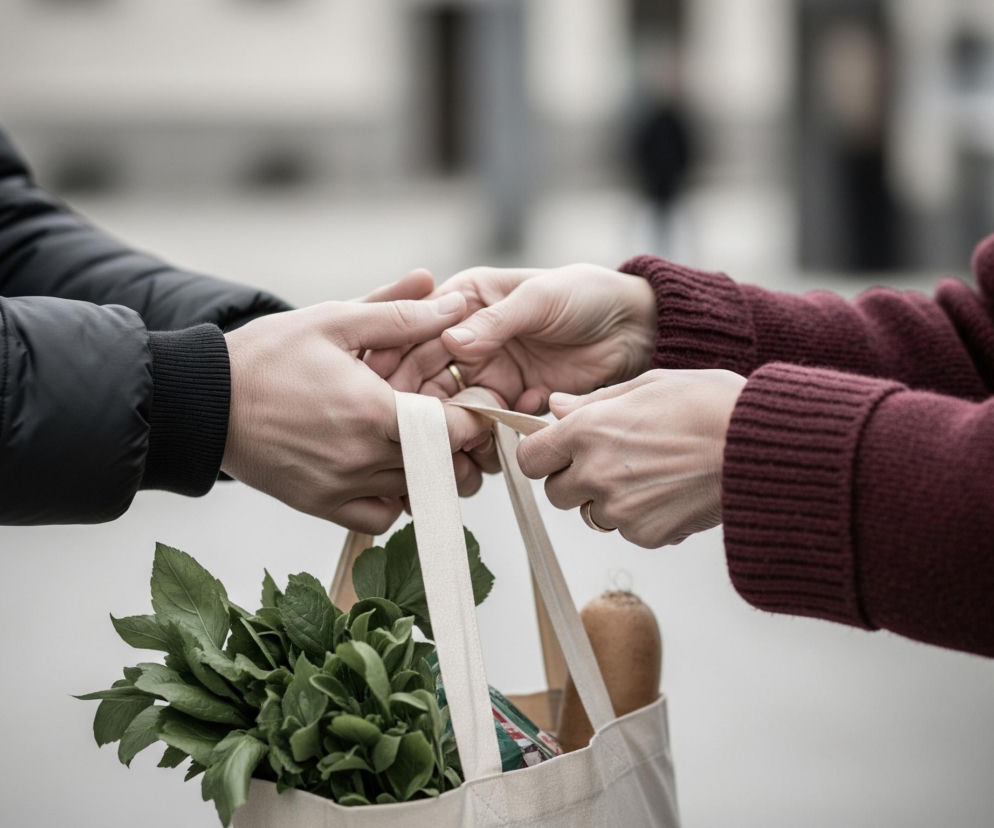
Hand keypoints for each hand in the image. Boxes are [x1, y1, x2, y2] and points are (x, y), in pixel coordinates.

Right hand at [221, 277, 490, 533]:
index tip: (468, 403)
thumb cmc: (268, 356)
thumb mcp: (333, 321)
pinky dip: (392, 497)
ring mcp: (342, 487)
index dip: (472, 419)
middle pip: (439, 464)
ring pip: (413, 490)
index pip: (454, 432)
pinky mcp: (322, 506)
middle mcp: (362, 457)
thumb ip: (398, 312)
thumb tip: (452, 298)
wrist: (204, 402)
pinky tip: (383, 466)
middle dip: (452, 443)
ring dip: (424, 468)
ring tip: (413, 439)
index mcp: (372, 410)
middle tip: (445, 419)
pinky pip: (381, 516)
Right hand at [374, 264, 657, 413]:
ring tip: (468, 443)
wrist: (635, 328)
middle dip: (427, 406)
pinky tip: (505, 439)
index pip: (420, 332)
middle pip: (430, 378)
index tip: (392, 387)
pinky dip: (492, 437)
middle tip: (429, 429)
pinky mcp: (513, 401)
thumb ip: (497, 321)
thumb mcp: (539, 299)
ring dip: (458, 428)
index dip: (402, 359)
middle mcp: (470, 339)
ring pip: (456, 408)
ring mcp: (490, 373)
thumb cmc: (586, 295)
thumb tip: (453, 340)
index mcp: (466, 301)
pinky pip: (490, 426)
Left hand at [516, 369, 746, 547]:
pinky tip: (672, 490)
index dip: (542, 455)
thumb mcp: (648, 384)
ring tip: (651, 472)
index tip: (558, 451)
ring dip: (608, 500)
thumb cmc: (711, 405)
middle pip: (557, 493)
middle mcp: (596, 473)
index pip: (530, 458)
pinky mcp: (647, 534)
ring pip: (592, 514)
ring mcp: (620, 509)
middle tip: (614, 459)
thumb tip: (555, 408)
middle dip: (576, 479)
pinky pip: (628, 529)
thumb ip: (594, 401)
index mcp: (588, 430)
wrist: (761, 447)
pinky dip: (642, 516)